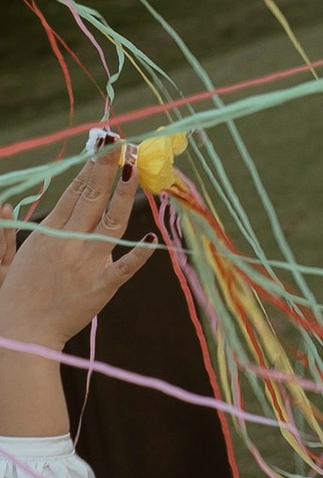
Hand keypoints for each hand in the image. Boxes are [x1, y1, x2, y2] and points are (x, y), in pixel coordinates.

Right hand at [0, 151, 154, 354]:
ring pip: (111, 223)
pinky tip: (153, 239)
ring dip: (124, 195)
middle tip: (119, 141)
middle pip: (91, 198)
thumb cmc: (13, 298)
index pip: (73, 193)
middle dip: (105, 168)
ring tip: (134, 169)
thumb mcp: (6, 261)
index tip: (102, 145)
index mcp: (48, 234)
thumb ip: (7, 233)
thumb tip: (5, 204)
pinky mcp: (100, 287)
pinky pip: (124, 268)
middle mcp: (68, 243)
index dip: (88, 167)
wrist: (21, 335)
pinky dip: (139, 255)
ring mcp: (86, 264)